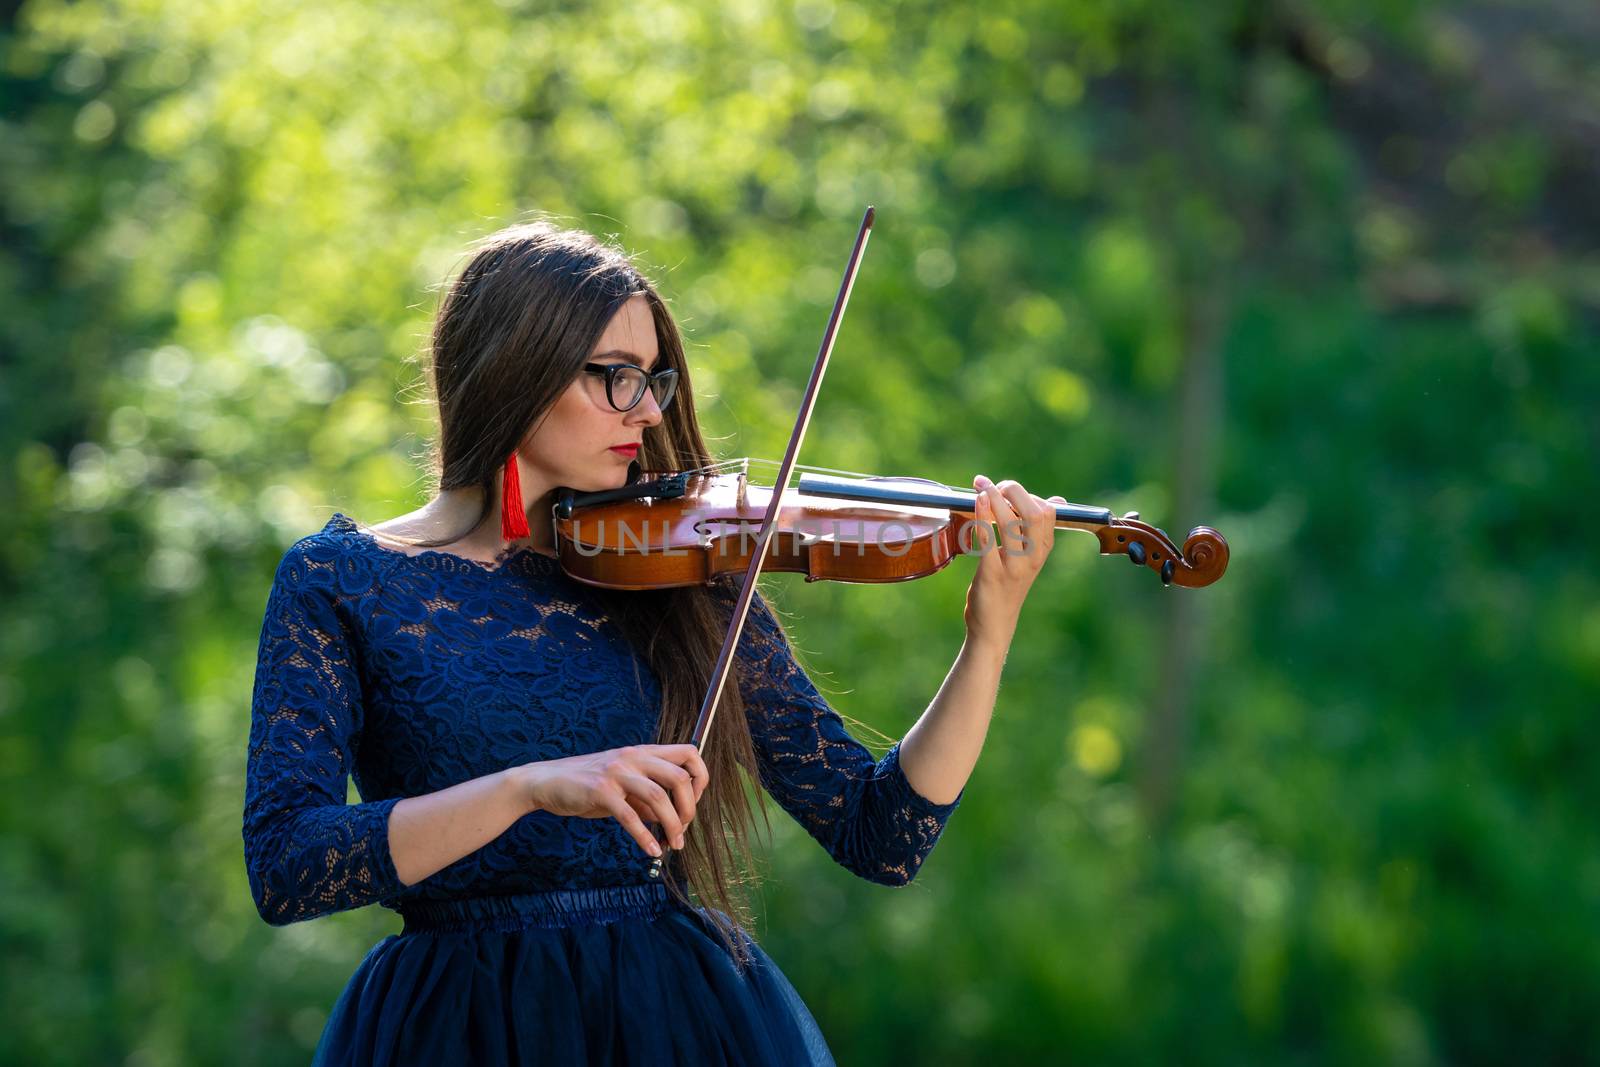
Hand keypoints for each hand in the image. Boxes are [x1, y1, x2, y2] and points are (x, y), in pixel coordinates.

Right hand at [518, 744, 708, 858]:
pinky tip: (650, 850)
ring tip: (673, 845)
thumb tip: (675, 821)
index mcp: (643, 752)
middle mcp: (633, 757)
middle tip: (683, 832)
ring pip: (659, 798)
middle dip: (689, 809)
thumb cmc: (589, 785)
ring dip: (672, 826)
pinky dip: (644, 836)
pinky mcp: (600, 791)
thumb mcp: (624, 785)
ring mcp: (617, 772)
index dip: (700, 778)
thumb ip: (649, 798)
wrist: (547, 781)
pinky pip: (630, 816)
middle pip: (679, 777)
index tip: (695, 803)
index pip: (689, 753)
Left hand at [962, 474, 1063, 649]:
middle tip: (994, 486)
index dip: (1028, 494)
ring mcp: (1014, 565)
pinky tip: (977, 500)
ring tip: (981, 485)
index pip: (1048, 511)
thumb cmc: (1009, 585)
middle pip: (1035, 512)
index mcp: (1043, 549)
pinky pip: (988, 538)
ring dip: (995, 497)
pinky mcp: (992, 573)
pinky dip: (982, 515)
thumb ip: (1038, 530)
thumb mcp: (1028, 557)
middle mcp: (1033, 556)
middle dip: (1014, 491)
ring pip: (1011, 522)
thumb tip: (1057, 500)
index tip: (1007, 491)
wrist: (994, 625)